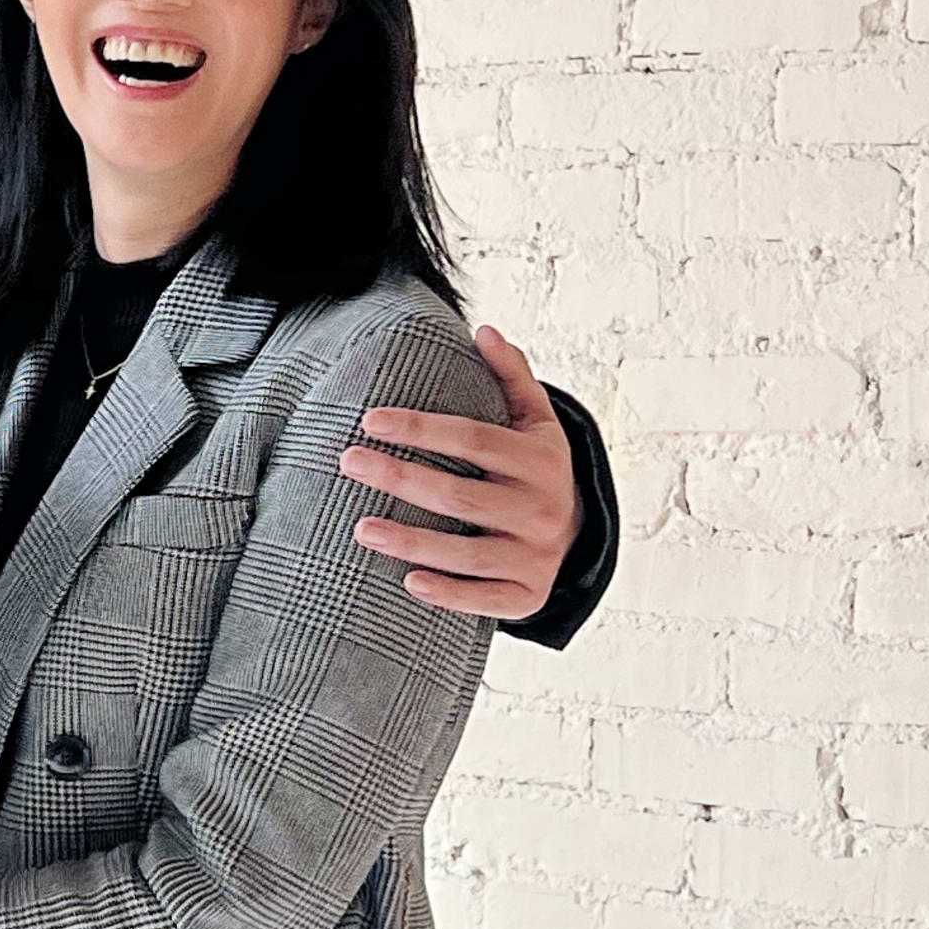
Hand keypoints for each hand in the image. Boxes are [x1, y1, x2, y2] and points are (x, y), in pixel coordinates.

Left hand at [337, 322, 579, 620]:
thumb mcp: (536, 421)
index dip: (421, 429)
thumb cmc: (536, 468)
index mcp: (541, 460)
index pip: (474, 439)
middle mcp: (542, 509)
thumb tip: (485, 330)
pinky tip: (408, 581)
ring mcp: (535, 556)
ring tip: (361, 528)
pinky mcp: (528, 596)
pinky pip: (484, 599)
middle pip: (460, 495)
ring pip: (466, 551)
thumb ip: (512, 376)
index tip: (370, 421)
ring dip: (411, 541)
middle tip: (348, 462)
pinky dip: (448, 592)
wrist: (579, 534)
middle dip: (400, 478)